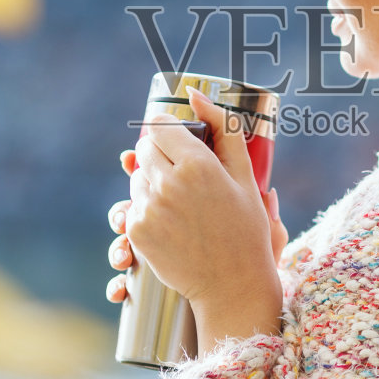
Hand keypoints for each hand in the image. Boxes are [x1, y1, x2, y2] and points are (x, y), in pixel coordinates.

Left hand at [106, 88, 286, 327]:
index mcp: (198, 165)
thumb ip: (224, 129)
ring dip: (152, 182)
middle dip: (160, 155)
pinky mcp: (137, 231)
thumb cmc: (246, 230)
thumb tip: (196, 93)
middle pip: (145, 148)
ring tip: (180, 203)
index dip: (169, 132)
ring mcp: (149, 208)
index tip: (179, 142)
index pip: (160, 126)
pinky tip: (171, 223)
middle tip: (183, 175)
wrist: (232, 285)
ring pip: (137, 177)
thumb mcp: (245, 175)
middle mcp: (169, 183)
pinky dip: (147, 209)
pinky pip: (133, 205)